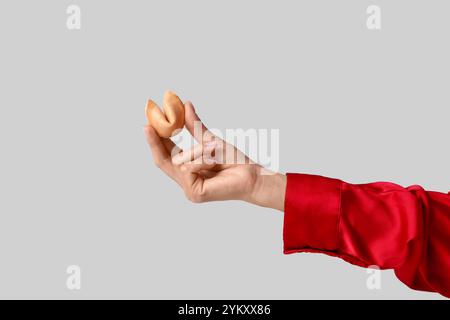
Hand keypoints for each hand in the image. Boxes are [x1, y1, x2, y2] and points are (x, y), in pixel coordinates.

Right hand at [144, 101, 285, 210]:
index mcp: (189, 168)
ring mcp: (190, 189)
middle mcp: (187, 180)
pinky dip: (201, 160)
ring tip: (213, 149)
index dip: (156, 140)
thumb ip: (194, 126)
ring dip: (196, 151)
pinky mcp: (195, 193)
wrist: (252, 175)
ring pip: (178, 163)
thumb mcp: (210, 139)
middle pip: (163, 161)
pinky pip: (189, 169)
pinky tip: (213, 160)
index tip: (149, 123)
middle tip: (147, 126)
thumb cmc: (235, 161)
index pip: (167, 154)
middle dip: (155, 143)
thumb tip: (185, 105)